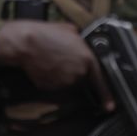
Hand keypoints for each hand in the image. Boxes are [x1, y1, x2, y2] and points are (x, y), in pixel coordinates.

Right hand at [0, 20, 114, 110]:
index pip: (100, 80)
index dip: (105, 94)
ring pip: (67, 81)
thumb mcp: (72, 30)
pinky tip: (46, 64)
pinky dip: (52, 77)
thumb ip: (82, 42)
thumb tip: (84, 44)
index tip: (109, 105)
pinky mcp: (50, 86)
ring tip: (53, 58)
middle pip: (81, 77)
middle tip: (63, 56)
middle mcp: (77, 73)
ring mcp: (63, 82)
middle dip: (75, 69)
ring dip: (63, 73)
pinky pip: (55, 84)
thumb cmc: (48, 34)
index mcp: (86, 59)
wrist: (27, 42)